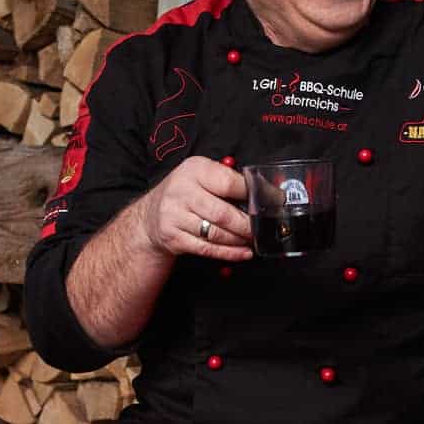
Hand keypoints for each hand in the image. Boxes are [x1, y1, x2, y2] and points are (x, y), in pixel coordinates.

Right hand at [131, 156, 252, 261]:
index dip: (253, 194)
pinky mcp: (174, 238)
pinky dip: (230, 253)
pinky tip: (243, 252)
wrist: (151, 215)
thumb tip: (263, 191)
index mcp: (194, 170)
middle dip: (247, 224)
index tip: (272, 200)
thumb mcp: (200, 175)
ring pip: (217, 233)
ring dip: (240, 240)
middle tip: (261, 227)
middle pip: (223, 213)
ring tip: (252, 239)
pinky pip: (207, 249)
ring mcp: (175, 216)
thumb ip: (227, 179)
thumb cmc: (184, 193)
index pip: (228, 182)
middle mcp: (181, 191)